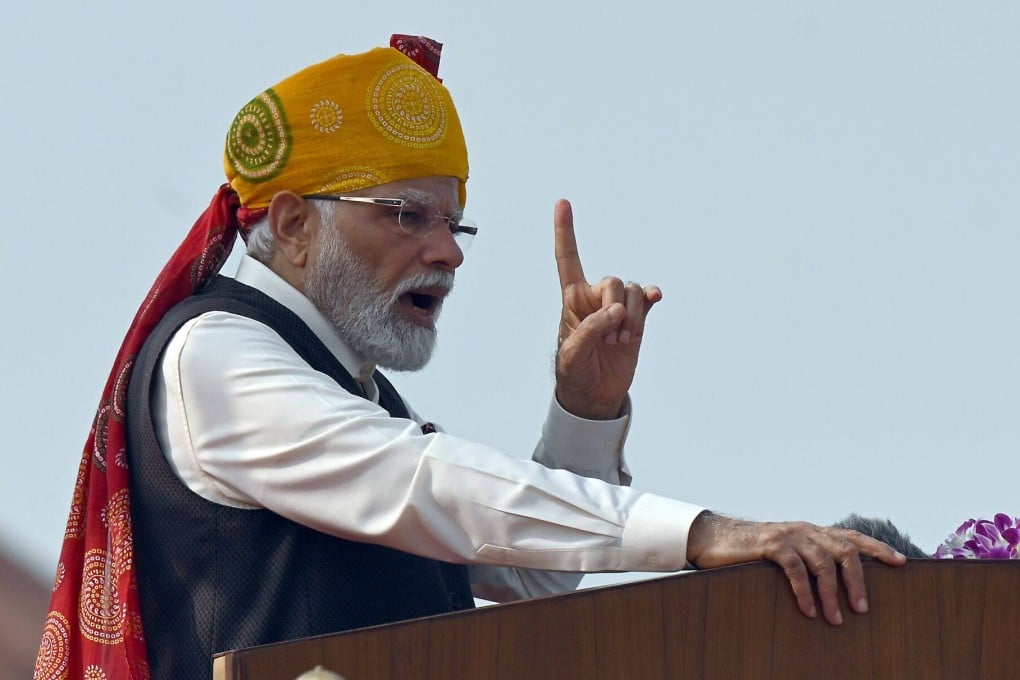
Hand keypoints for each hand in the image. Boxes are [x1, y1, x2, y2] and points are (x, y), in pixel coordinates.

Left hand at [553, 199, 661, 419]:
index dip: (565, 231)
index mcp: (572, 299)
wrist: (595, 395)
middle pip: (612, 280)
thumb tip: (615, 312)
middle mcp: (596, 298)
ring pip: (633, 291)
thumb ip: (589, 330)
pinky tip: (656, 298)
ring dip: (632, 318)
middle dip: (615, 307)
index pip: (568, 259)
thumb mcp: (571, 355)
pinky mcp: (636, 320)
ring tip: (621, 343)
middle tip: (611, 337)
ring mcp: (618, 308)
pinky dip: (651, 297)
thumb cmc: (575, 372)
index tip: (562, 202)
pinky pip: (647, 299)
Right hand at [686, 512, 907, 624]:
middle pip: (845, 550)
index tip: (901, 563)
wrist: (715, 539)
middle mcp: (806, 529)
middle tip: (861, 610)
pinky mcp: (770, 544)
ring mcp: (789, 535)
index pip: (853, 537)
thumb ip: (808, 560)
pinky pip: (794, 568)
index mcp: (813, 531)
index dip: (877, 549)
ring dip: (832, 593)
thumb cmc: (753, 553)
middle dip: (858, 581)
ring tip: (835, 619)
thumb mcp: (787, 553)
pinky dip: (804, 590)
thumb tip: (835, 585)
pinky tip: (808, 609)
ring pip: (822, 562)